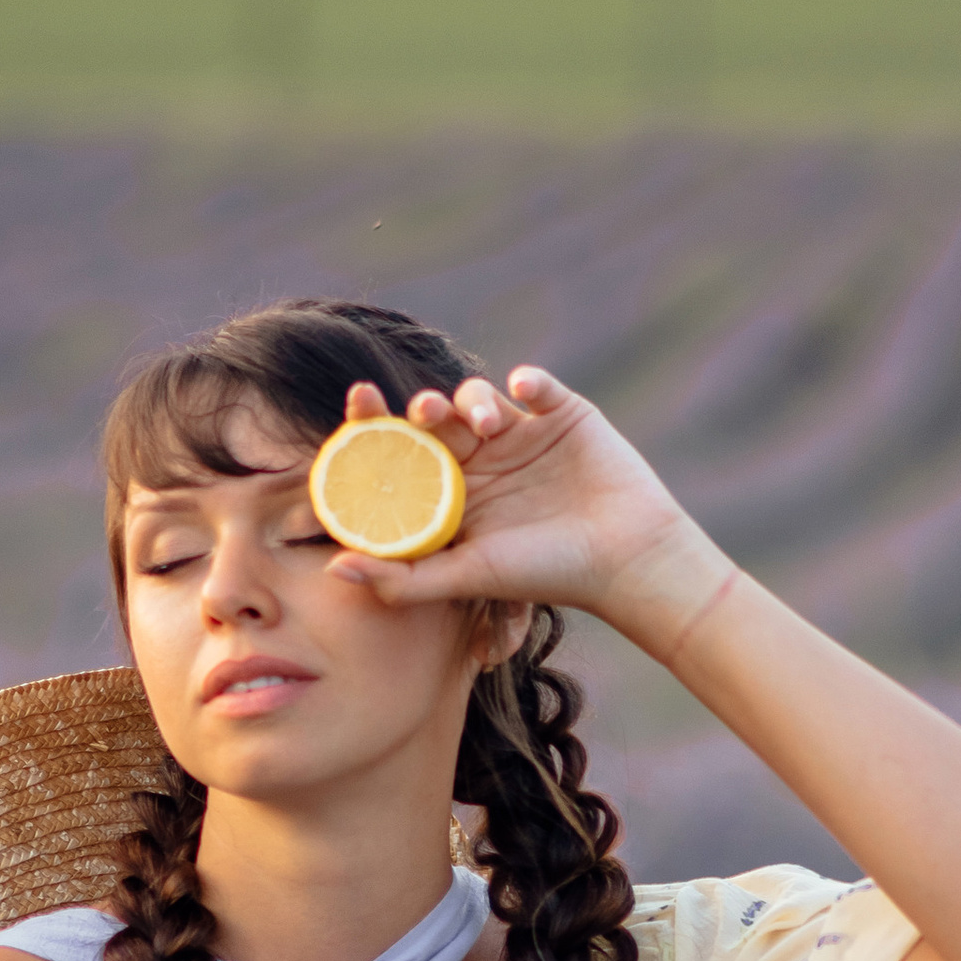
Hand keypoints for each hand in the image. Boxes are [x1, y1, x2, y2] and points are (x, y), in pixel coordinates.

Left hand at [334, 369, 729, 655]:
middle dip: (422, 410)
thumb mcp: (469, 577)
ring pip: (478, 396)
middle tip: (422, 412)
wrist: (627, 559)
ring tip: (484, 421)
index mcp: (453, 495)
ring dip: (471, 400)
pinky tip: (524, 392)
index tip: (357, 408)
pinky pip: (536, 384)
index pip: (404, 457)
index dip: (377, 431)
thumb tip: (333, 570)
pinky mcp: (562, 414)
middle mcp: (482, 461)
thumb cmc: (547, 573)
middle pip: (436, 421)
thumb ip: (403, 578)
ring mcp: (522, 435)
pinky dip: (528, 382)